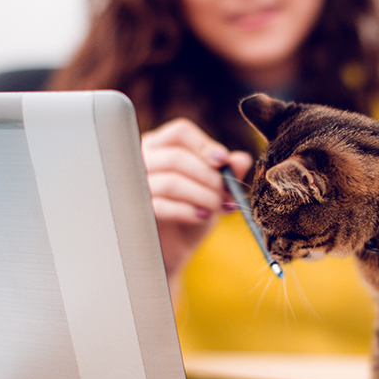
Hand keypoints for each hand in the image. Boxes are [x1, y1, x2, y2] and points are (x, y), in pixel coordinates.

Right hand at [141, 118, 252, 276]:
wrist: (175, 247)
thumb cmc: (194, 208)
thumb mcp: (215, 188)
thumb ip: (228, 172)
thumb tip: (242, 159)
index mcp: (162, 145)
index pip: (180, 132)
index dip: (204, 144)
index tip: (223, 161)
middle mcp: (144, 160)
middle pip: (177, 157)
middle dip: (210, 177)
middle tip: (229, 194)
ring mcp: (135, 185)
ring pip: (171, 182)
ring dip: (203, 195)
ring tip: (220, 207)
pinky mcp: (136, 211)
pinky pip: (161, 206)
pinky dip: (187, 211)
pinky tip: (202, 217)